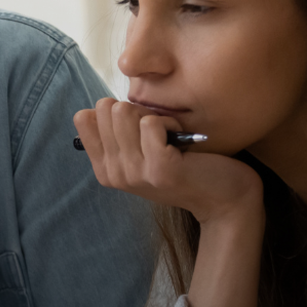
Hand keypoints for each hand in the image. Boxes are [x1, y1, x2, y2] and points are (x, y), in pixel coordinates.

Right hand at [73, 98, 261, 224]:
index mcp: (104, 168)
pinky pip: (151, 122)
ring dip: (154, 115)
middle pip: (105, 108)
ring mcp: (134, 173)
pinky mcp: (159, 169)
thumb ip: (117, 136)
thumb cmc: (184, 168)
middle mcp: (113, 173)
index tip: (137, 129)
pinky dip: (171, 123)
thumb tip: (94, 109)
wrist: (222, 198)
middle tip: (158, 132)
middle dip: (135, 110)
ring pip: (124, 111)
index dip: (114, 111)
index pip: (84, 117)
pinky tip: (182, 141)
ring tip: (170, 136)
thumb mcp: (141, 155)